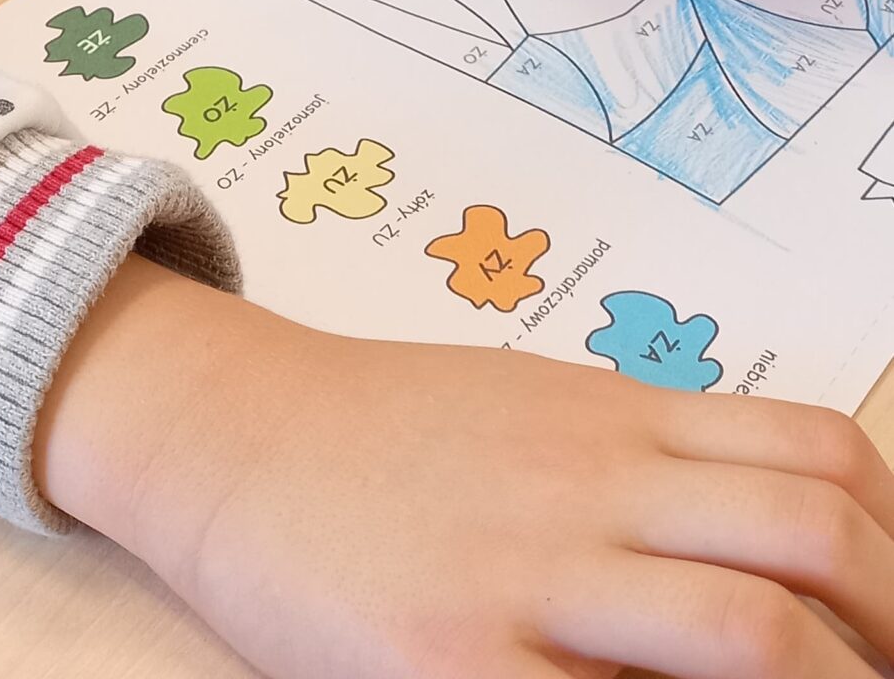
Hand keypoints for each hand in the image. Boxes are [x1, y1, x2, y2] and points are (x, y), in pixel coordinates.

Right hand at [33, 253, 893, 674]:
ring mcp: (534, 573)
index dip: (890, 539)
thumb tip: (759, 533)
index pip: (816, 456)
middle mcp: (598, 483)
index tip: (892, 611)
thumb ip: (639, 459)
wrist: (234, 434)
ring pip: (747, 631)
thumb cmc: (383, 432)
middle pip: (813, 542)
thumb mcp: (533, 408)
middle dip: (888, 630)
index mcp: (620, 419)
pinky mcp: (460, 660)